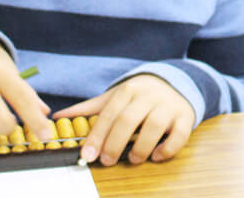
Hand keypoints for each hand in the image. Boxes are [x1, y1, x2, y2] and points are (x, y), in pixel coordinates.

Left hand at [54, 75, 194, 165]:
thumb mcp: (115, 97)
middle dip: (115, 144)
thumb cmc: (140, 96)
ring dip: (141, 147)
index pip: (109, 114)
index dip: (97, 136)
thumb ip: (89, 108)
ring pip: (154, 126)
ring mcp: (168, 105)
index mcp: (128, 90)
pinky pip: (179, 134)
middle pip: (128, 120)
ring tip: (133, 159)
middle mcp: (148, 95)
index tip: (87, 154)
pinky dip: (168, 148)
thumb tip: (58, 117)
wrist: (176, 83)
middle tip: (106, 160)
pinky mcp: (185, 116)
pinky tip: (157, 155)